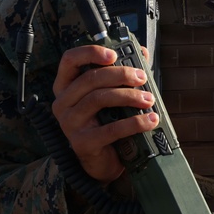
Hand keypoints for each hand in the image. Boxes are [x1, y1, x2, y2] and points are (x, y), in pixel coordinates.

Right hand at [51, 44, 157, 183]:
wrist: (103, 161)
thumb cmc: (106, 122)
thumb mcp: (111, 95)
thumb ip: (122, 73)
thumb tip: (141, 52)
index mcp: (65, 86)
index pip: (69, 59)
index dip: (90, 52)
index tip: (113, 54)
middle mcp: (62, 102)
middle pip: (90, 79)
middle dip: (120, 75)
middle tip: (142, 78)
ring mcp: (69, 123)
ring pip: (99, 99)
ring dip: (128, 96)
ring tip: (149, 100)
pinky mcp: (82, 143)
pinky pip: (110, 129)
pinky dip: (134, 123)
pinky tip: (150, 120)